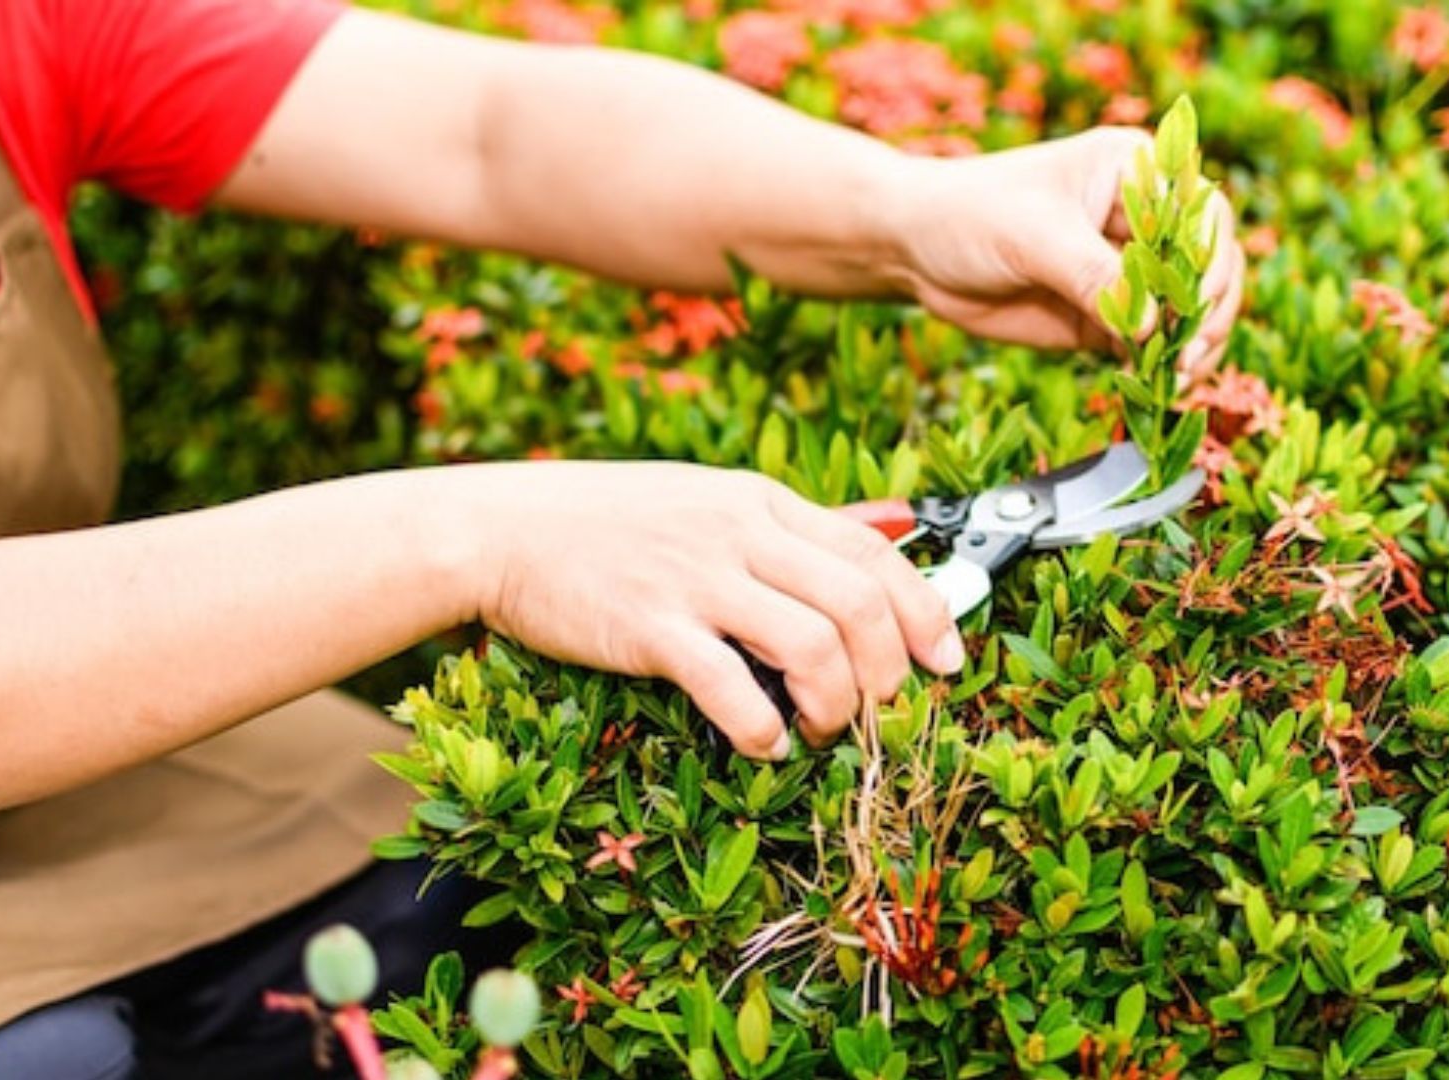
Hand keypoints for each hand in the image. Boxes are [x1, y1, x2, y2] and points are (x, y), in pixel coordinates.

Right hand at [457, 462, 963, 759]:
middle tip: (883, 717)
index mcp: (759, 502)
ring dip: (836, 707)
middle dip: (891, 675)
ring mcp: (697, 579)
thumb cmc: (602, 523)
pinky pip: (733, 687)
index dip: (927, 613)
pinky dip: (764, 728)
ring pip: (814, 647)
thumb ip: (775, 533)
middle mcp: (740, 533)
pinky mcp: (652, 627)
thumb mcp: (701, 503)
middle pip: (861, 605)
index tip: (947, 663)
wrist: (500, 529)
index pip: (876, 554)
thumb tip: (859, 562)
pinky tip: (764, 744)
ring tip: (821, 732)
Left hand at [884, 128, 1243, 367]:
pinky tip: (1149, 385)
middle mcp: (1142, 218)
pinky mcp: (1109, 316)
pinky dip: (1158, 365)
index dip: (1212, 257)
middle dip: (1209, 311)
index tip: (1197, 302)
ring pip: (1187, 310)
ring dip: (1191, 344)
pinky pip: (1151, 344)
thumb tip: (1151, 326)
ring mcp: (1129, 270)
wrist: (917, 251)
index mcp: (1134, 170)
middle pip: (1208, 266)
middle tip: (1189, 355)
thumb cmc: (971, 214)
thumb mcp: (1033, 235)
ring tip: (1176, 377)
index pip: (1200, 212)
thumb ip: (1093, 275)